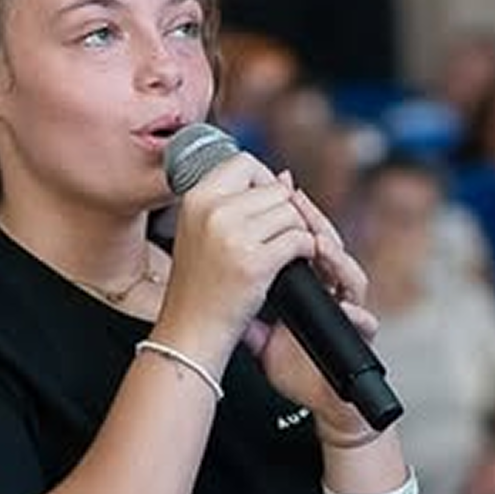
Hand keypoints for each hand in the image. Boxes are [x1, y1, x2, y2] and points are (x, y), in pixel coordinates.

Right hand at [154, 152, 322, 367]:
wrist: (189, 331)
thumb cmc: (200, 285)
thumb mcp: (202, 232)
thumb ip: (236, 201)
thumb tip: (286, 176)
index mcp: (196, 198)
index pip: (245, 162)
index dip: (264, 182)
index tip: (266, 209)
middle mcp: (212, 210)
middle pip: (275, 189)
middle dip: (285, 212)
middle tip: (277, 238)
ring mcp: (233, 235)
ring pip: (291, 213)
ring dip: (297, 233)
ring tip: (281, 254)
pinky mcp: (254, 262)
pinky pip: (299, 240)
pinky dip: (305, 252)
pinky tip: (291, 264)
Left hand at [247, 184, 383, 438]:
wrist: (317, 399)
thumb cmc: (293, 365)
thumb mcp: (259, 332)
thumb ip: (245, 304)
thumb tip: (215, 281)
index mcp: (311, 285)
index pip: (304, 240)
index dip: (291, 217)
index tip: (273, 195)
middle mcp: (333, 293)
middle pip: (331, 247)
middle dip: (316, 224)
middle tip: (298, 203)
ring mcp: (349, 312)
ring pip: (351, 276)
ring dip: (337, 259)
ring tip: (320, 245)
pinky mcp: (361, 337)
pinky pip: (364, 320)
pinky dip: (355, 311)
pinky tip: (342, 302)